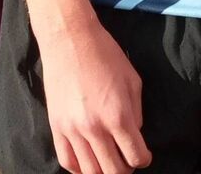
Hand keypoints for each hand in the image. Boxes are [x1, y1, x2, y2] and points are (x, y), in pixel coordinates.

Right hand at [38, 17, 151, 173]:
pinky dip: (80, 169)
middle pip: (113, 170)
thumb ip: (136, 111)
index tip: (144, 156)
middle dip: (125, 169)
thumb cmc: (106, 55)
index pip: (135, 155)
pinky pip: (67, 162)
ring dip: (103, 171)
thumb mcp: (132, 79)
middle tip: (128, 161)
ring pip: (90, 171)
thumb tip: (134, 134)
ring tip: (110, 162)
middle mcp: (95, 128)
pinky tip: (88, 163)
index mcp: (118, 115)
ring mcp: (72, 131)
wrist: (70, 40)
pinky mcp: (56, 128)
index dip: (143, 159)